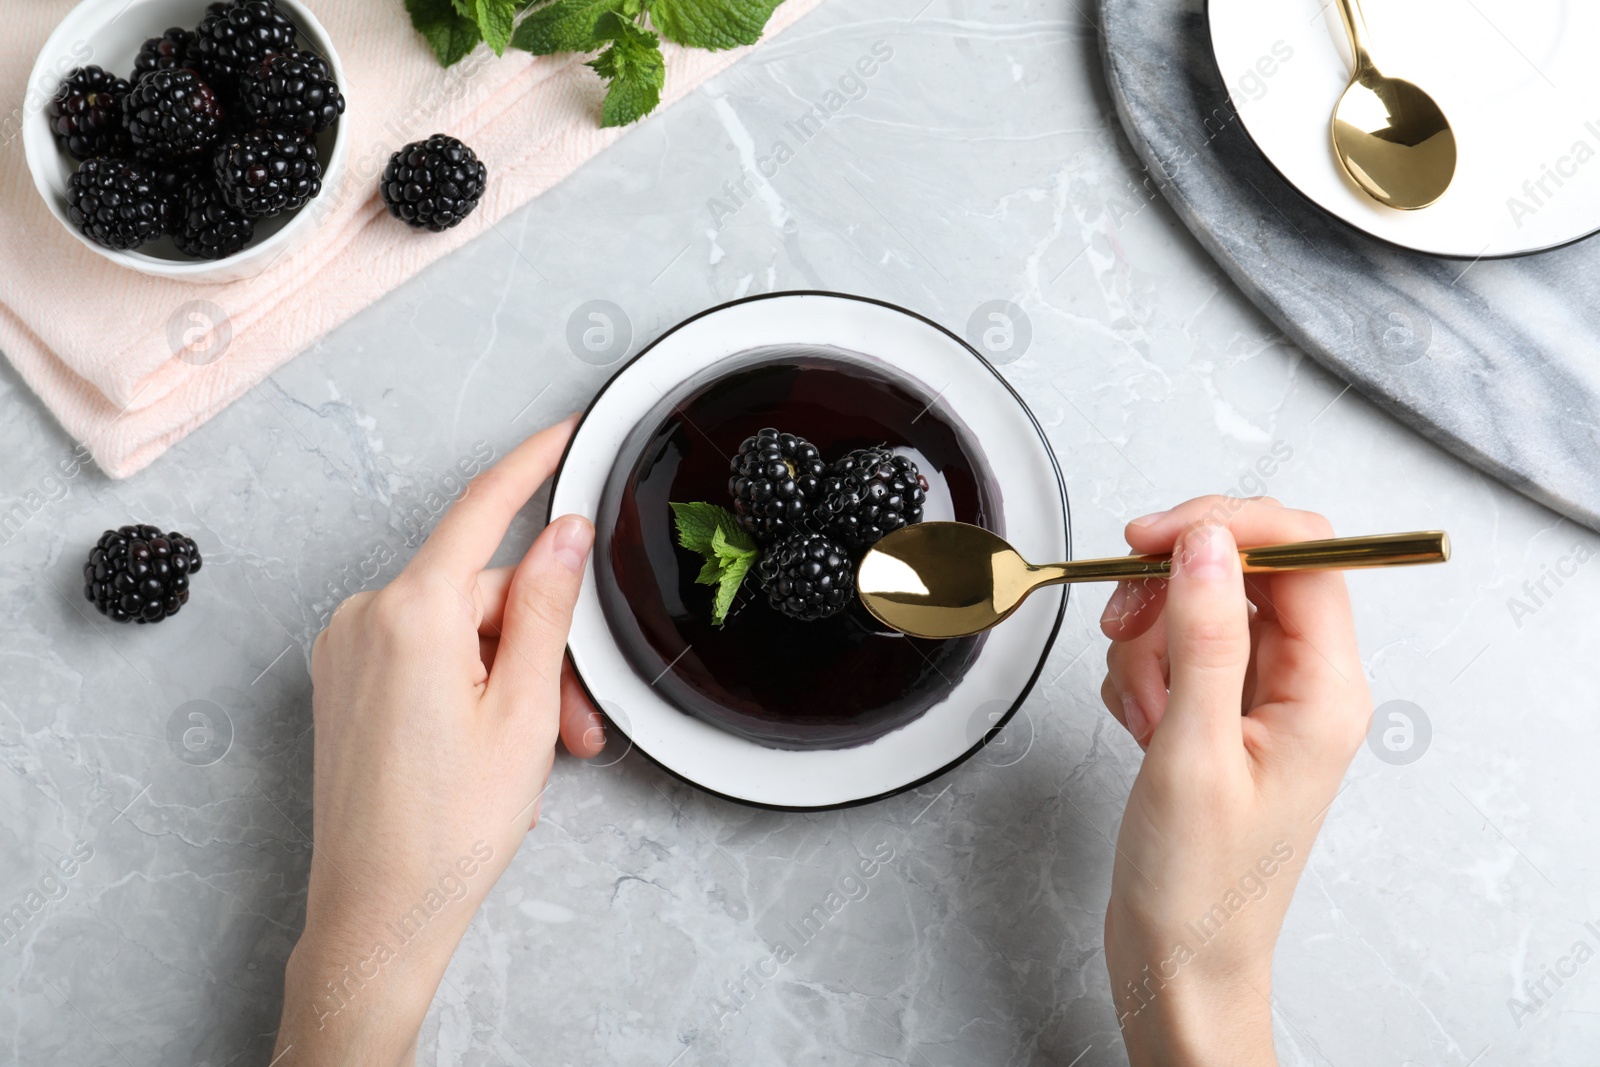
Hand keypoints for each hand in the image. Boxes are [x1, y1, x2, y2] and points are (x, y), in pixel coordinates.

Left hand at [273, 417, 605, 1065]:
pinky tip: (491, 743)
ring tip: (540, 752)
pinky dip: (471, 683)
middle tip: (576, 721)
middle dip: (542, 646)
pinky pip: (424, 653)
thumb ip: (547, 606)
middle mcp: (366, 618)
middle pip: (484, 593)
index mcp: (412, 614)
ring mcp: (346, 651)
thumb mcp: (525, 709)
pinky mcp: (343, 682)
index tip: (563, 434)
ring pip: (460, 628)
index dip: (531, 465)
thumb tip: (562, 534)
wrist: (378, 912)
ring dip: (513, 676)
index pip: (482, 509)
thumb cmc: (448, 829)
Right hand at [1097, 497, 1370, 1065]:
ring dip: (1150, 642)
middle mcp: (1305, 684)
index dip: (1226, 527)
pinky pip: (1178, 648)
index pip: (1303, 552)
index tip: (1151, 538)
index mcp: (1326, 689)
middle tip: (1123, 621)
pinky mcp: (1223, 713)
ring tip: (1142, 711)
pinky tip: (1139, 725)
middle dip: (1172, 588)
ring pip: (1202, 608)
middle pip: (1247, 571)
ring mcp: (1263, 698)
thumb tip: (1208, 540)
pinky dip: (1142, 673)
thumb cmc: (1200, 884)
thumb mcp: (1193, 750)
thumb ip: (1205, 633)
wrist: (1179, 957)